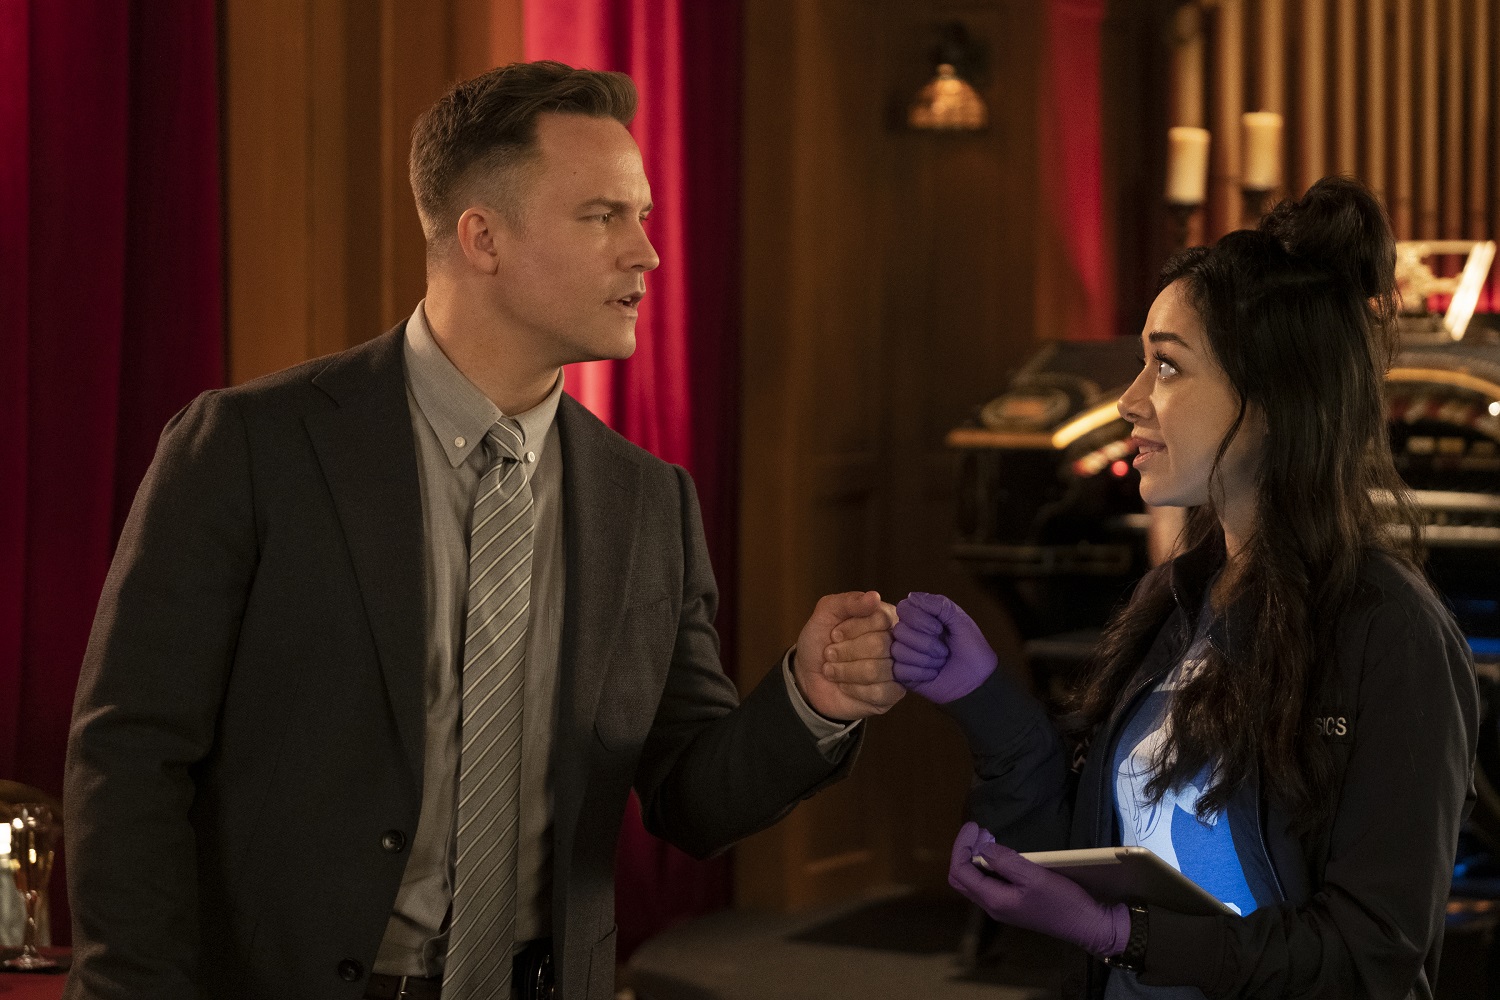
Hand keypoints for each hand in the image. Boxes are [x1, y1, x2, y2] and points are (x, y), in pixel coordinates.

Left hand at [794, 591, 902, 720]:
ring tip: (832, 670)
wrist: (807, 676)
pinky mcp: (891, 695)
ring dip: (846, 671)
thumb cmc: (820, 640)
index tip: (834, 634)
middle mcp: (897, 643)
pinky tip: (845, 686)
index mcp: (886, 618)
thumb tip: (875, 596)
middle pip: (881, 645)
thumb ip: (849, 601)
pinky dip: (853, 689)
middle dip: (846, 651)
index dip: (854, 628)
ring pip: (878, 671)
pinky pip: (879, 693)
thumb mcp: (826, 613)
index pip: (882, 619)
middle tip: (830, 654)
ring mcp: (897, 670)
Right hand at [891, 592, 996, 703]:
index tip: (939, 628)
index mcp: (921, 618)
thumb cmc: (972, 649)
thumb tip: (911, 596)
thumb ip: (939, 605)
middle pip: (899, 631)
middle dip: (926, 643)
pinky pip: (899, 670)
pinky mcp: (903, 675)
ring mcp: (905, 655)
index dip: (919, 619)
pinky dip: (921, 673)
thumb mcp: (960, 620)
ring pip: (898, 650)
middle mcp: (909, 634)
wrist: (978, 681)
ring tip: (940, 663)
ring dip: (926, 659)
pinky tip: (933, 674)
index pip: (903, 608)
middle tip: (944, 650)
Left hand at [948, 821, 1127, 958]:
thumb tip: (982, 848)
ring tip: (987, 837)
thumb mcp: (1034, 876)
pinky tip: (1000, 854)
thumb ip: (1005, 861)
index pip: (960, 872)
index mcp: (993, 900)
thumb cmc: (1062, 901)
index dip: (961, 846)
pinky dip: (987, 865)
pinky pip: (989, 883)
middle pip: (961, 878)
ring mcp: (1003, 907)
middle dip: (964, 851)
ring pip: (974, 881)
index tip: (975, 826)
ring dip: (975, 857)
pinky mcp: (1013, 904)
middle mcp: (992, 906)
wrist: (1087, 925)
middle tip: (979, 831)